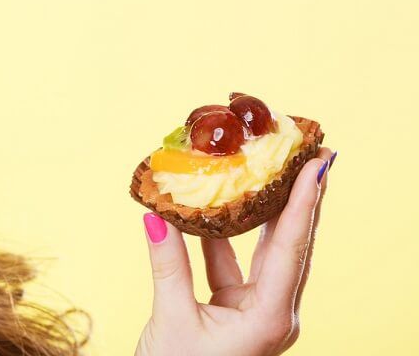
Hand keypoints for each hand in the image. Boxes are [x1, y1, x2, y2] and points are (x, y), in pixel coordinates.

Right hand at [135, 148, 333, 355]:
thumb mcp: (171, 320)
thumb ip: (168, 266)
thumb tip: (156, 217)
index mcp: (269, 317)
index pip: (291, 248)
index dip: (304, 202)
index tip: (318, 164)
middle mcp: (274, 311)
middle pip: (293, 244)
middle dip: (303, 199)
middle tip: (313, 155)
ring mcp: (258, 310)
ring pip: (266, 251)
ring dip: (265, 213)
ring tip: (270, 171)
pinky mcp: (238, 310)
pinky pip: (235, 264)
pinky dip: (223, 238)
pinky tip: (213, 210)